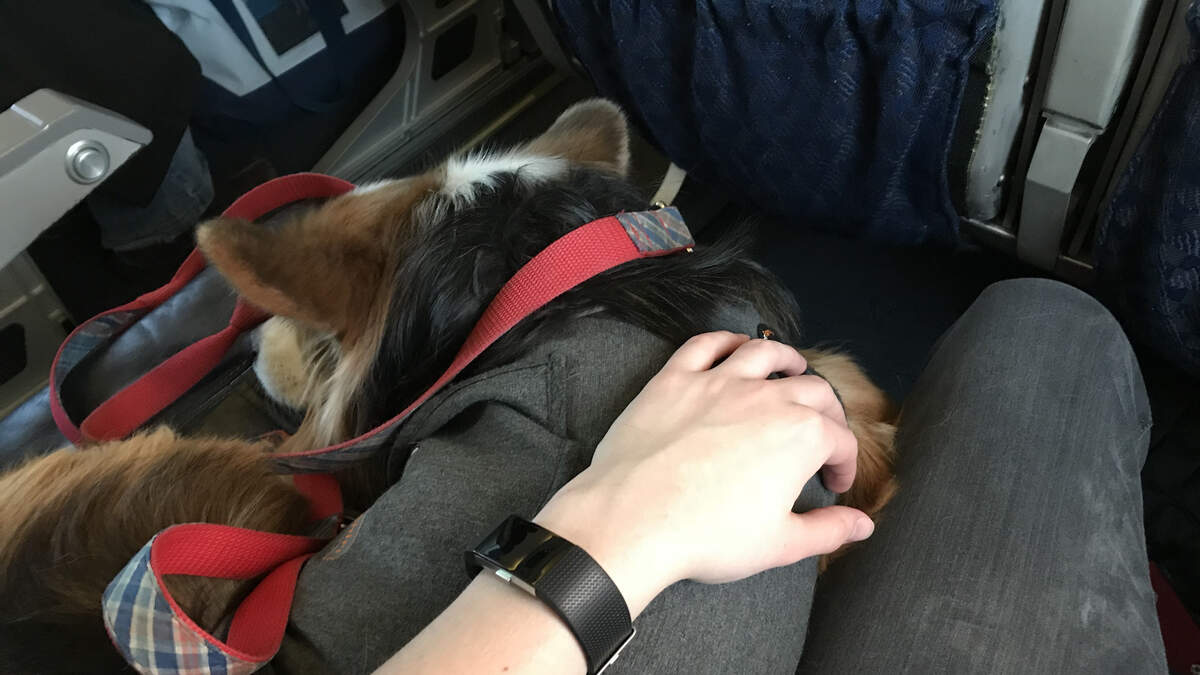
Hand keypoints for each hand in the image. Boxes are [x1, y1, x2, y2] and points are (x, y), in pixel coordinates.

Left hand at [535, 331, 872, 615]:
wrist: (633, 521)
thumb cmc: (706, 536)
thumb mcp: (780, 544)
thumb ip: (829, 530)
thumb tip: (862, 525)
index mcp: (801, 435)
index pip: (840, 441)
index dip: (844, 463)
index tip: (833, 481)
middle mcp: (766, 398)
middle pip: (813, 391)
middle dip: (827, 412)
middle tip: (823, 432)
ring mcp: (718, 382)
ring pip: (764, 353)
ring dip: (787, 358)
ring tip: (794, 366)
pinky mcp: (675, 379)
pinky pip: (705, 345)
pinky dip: (726, 340)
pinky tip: (734, 347)